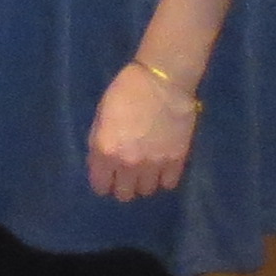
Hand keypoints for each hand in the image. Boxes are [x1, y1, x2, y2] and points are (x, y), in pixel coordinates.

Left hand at [87, 61, 199, 202]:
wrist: (162, 81)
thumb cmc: (126, 91)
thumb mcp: (101, 115)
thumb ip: (98, 142)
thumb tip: (100, 162)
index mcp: (106, 151)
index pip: (100, 186)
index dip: (102, 182)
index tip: (107, 177)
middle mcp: (129, 163)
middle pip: (124, 194)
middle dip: (123, 185)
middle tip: (126, 173)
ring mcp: (154, 164)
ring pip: (147, 191)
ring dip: (144, 182)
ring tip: (145, 168)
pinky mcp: (176, 161)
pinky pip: (168, 184)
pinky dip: (164, 178)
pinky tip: (162, 166)